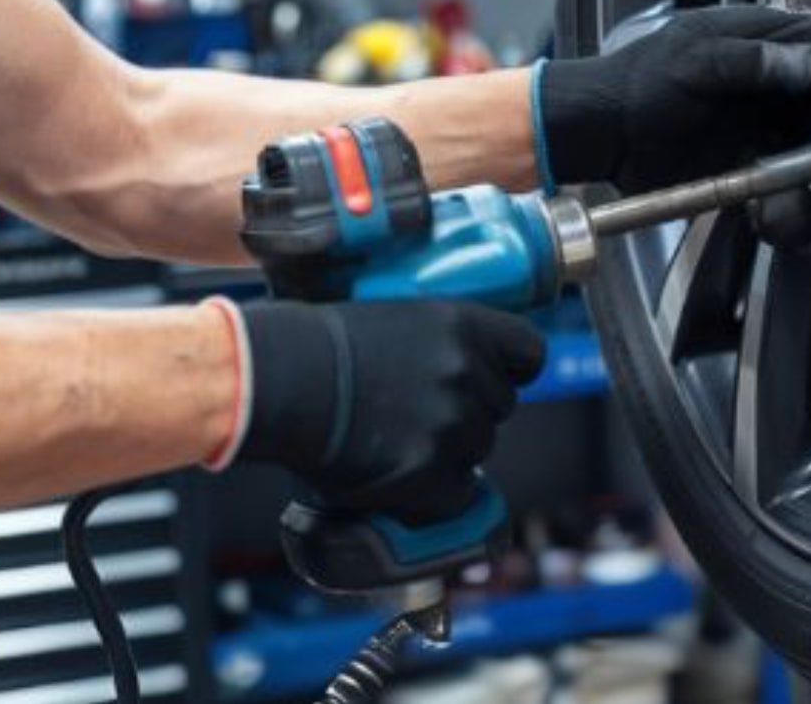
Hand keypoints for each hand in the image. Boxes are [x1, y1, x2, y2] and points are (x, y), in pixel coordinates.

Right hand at [231, 300, 545, 523]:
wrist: (280, 380)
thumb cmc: (318, 344)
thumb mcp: (394, 318)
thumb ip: (441, 342)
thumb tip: (467, 367)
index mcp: (463, 326)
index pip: (530, 352)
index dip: (512, 368)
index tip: (494, 377)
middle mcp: (467, 373)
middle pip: (499, 407)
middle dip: (467, 413)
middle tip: (414, 412)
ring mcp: (452, 426)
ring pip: (476, 452)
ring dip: (446, 453)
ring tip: (392, 440)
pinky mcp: (429, 474)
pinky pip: (453, 494)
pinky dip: (429, 492)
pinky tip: (393, 472)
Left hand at [538, 6, 810, 193]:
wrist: (602, 136)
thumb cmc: (641, 85)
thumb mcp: (696, 60)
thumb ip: (752, 59)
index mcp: (752, 35)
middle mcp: (764, 76)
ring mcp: (759, 117)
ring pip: (810, 132)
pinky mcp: (749, 157)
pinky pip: (786, 170)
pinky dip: (795, 183)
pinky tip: (798, 193)